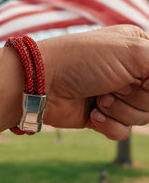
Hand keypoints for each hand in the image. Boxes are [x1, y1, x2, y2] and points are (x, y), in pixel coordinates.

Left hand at [39, 25, 148, 139]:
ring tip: (99, 98)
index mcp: (140, 52)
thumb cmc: (84, 60)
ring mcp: (116, 95)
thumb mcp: (132, 51)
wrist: (43, 82)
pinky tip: (93, 114)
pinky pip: (122, 131)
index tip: (140, 83)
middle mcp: (130, 73)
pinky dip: (109, 125)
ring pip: (142, 117)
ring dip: (120, 110)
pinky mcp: (103, 115)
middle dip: (136, 97)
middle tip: (114, 86)